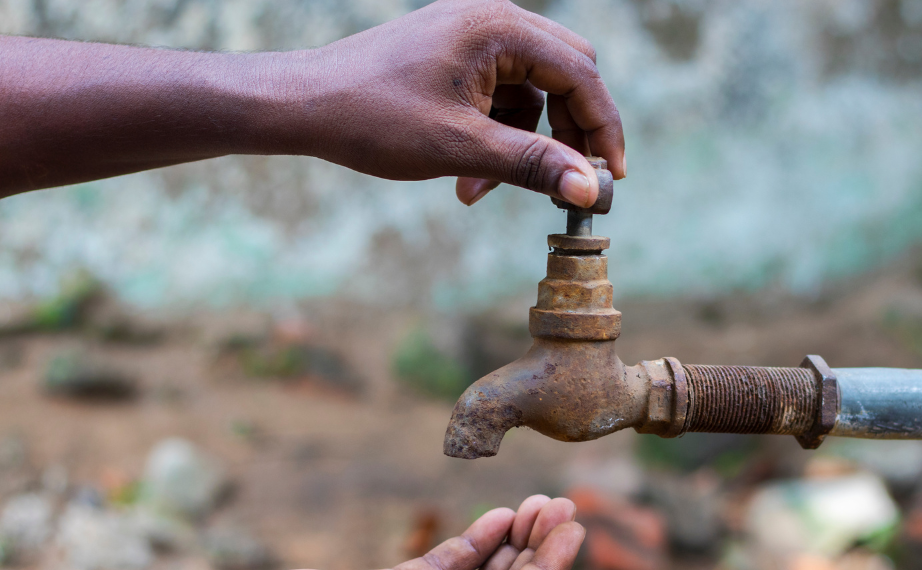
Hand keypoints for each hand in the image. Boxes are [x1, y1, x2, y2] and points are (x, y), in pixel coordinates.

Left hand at [0, 0, 623, 202]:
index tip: (613, 177)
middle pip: (565, 75)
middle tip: (567, 181)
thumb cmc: (372, 118)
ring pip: (531, 92)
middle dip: (566, 134)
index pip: (581, 74)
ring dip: (523, 144)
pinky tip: (466, 176)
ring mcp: (471, 36)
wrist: (300, 105)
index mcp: (499, 26)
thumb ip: (534, 166)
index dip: (602, 128)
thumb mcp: (461, 149)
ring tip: (482, 189)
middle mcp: (491, 20)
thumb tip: (594, 189)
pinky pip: (499, 96)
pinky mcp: (453, 57)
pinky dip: (495, 137)